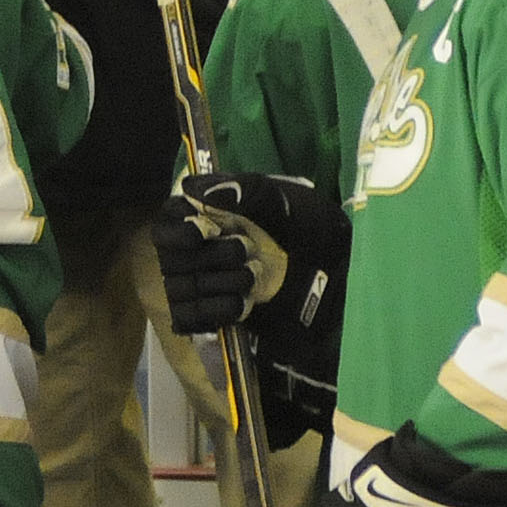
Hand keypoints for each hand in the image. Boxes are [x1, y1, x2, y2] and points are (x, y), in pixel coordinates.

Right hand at [153, 171, 353, 444]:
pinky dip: (215, 312)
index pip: (167, 221)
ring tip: (254, 280)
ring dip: (218, 284)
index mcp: (208, 215)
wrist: (340, 286)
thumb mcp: (287, 203)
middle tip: (249, 253)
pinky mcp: (211, 316)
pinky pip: (189, 319)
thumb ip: (244, 190)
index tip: (206, 231)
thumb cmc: (313, 235)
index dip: (180, 229)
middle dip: (211, 257)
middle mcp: (197, 249)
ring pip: (180, 289)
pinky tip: (244, 305)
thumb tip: (192, 187)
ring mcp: (202, 285)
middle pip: (171, 258)